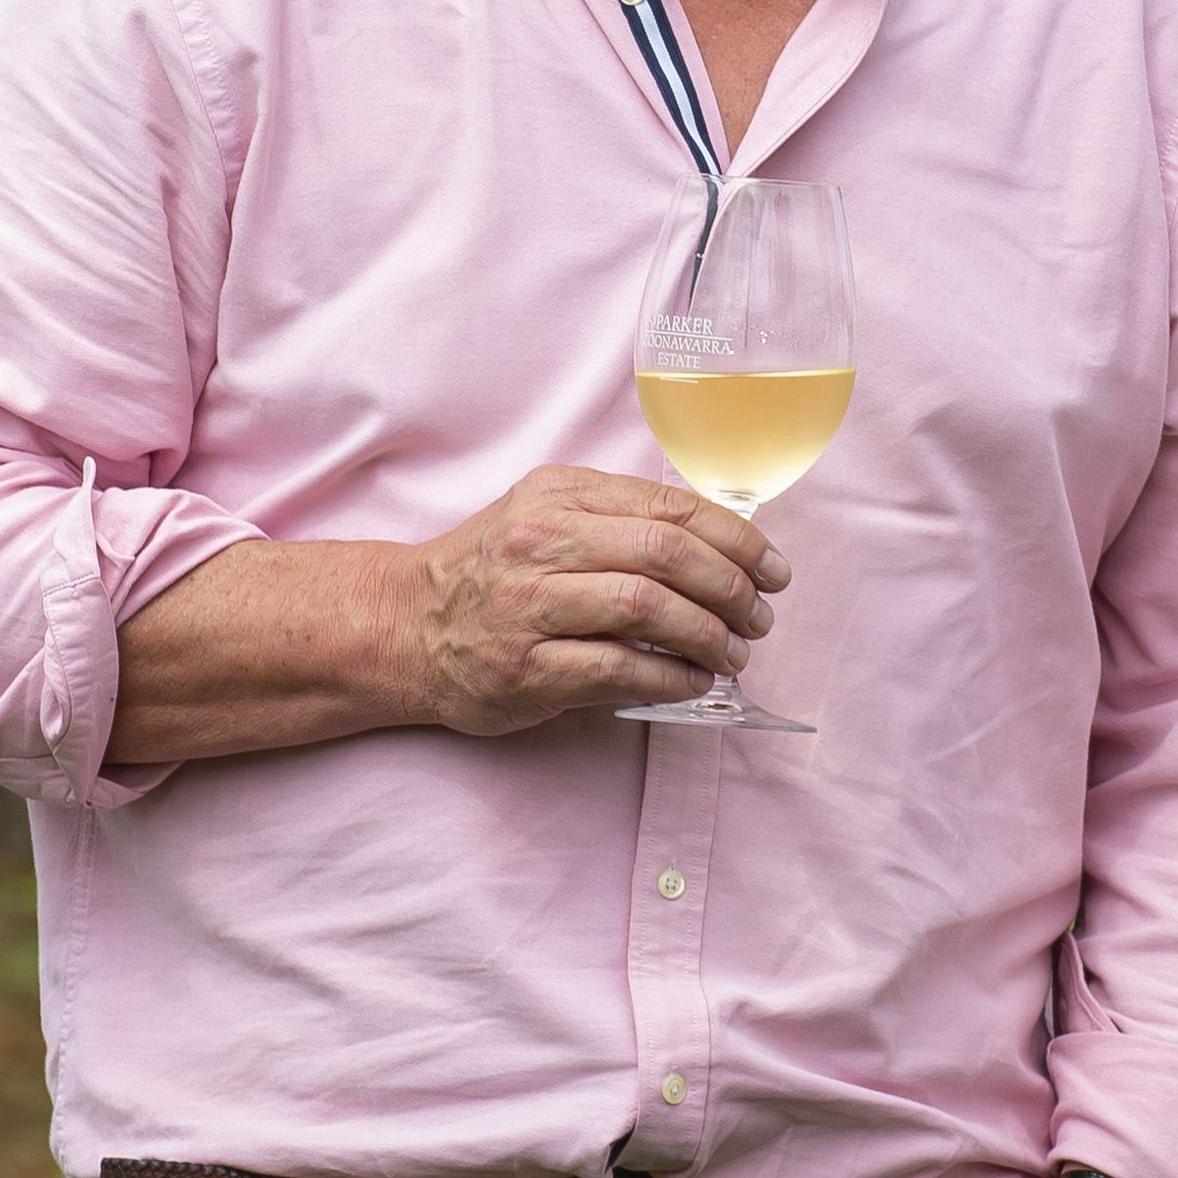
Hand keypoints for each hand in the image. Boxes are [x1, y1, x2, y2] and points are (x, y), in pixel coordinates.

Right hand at [400, 467, 790, 734]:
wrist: (404, 625)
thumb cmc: (492, 572)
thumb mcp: (546, 517)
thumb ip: (619, 519)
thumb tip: (721, 545)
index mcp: (559, 496)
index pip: (670, 507)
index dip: (737, 540)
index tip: (773, 568)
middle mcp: (541, 542)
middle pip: (666, 553)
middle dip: (732, 587)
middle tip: (759, 617)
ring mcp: (529, 605)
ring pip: (646, 607)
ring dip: (708, 634)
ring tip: (733, 653)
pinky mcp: (524, 667)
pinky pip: (618, 668)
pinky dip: (670, 676)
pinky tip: (693, 682)